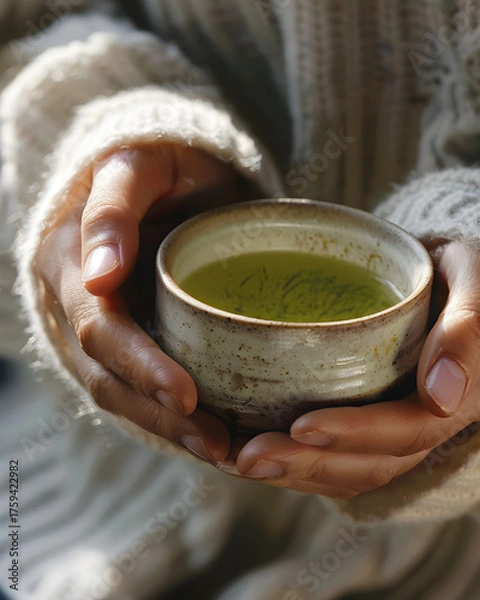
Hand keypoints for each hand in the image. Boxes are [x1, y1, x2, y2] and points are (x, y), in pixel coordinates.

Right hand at [37, 144, 244, 461]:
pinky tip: (209, 436)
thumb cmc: (158, 164)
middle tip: (218, 444)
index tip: (188, 397)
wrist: (161, 177)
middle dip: (159, 416)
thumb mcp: (139, 165)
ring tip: (221, 452)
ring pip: (121, 393)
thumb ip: (114, 209)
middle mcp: (76, 305)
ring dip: (167, 429)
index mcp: (68, 263)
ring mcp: (98, 328)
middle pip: (108, 376)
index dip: (141, 368)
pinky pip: (138, 388)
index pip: (100, 330)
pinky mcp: (124, 340)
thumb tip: (99, 279)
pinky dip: (170, 418)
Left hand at [230, 242, 479, 497]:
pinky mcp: (369, 426)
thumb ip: (467, 326)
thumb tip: (442, 397)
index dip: (356, 434)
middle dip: (307, 465)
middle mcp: (426, 423)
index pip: (408, 429)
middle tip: (247, 457)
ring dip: (293, 474)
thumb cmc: (452, 271)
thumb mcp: (470, 276)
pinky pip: (337, 461)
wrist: (439, 280)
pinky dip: (296, 465)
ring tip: (236, 462)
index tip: (300, 427)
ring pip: (349, 472)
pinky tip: (251, 454)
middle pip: (369, 464)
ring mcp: (396, 430)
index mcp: (460, 393)